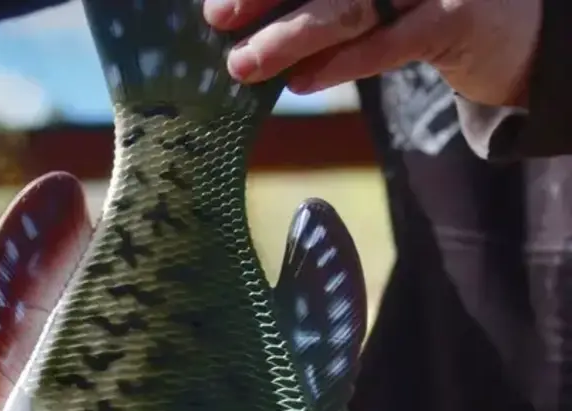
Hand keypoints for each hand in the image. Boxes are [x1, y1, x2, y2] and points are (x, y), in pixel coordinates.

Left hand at [203, 0, 541, 106]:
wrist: (512, 24)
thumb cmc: (421, 8)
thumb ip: (318, 6)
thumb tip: (245, 33)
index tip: (217, 6)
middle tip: (219, 21)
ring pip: (349, 6)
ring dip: (291, 36)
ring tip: (244, 65)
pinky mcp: (456, 18)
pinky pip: (393, 43)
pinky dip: (344, 63)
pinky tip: (302, 83)